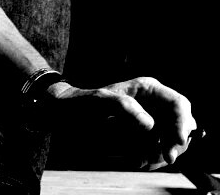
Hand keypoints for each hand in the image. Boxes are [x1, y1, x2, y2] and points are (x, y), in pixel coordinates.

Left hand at [48, 76, 195, 169]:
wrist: (67, 117)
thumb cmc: (82, 103)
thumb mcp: (100, 100)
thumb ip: (124, 107)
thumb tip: (149, 125)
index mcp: (148, 89)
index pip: (179, 104)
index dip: (182, 123)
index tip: (175, 142)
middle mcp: (154, 106)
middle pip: (180, 127)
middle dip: (173, 144)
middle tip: (164, 157)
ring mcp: (152, 124)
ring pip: (170, 144)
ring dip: (158, 154)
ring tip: (137, 157)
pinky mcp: (145, 140)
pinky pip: (157, 154)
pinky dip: (149, 160)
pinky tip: (133, 159)